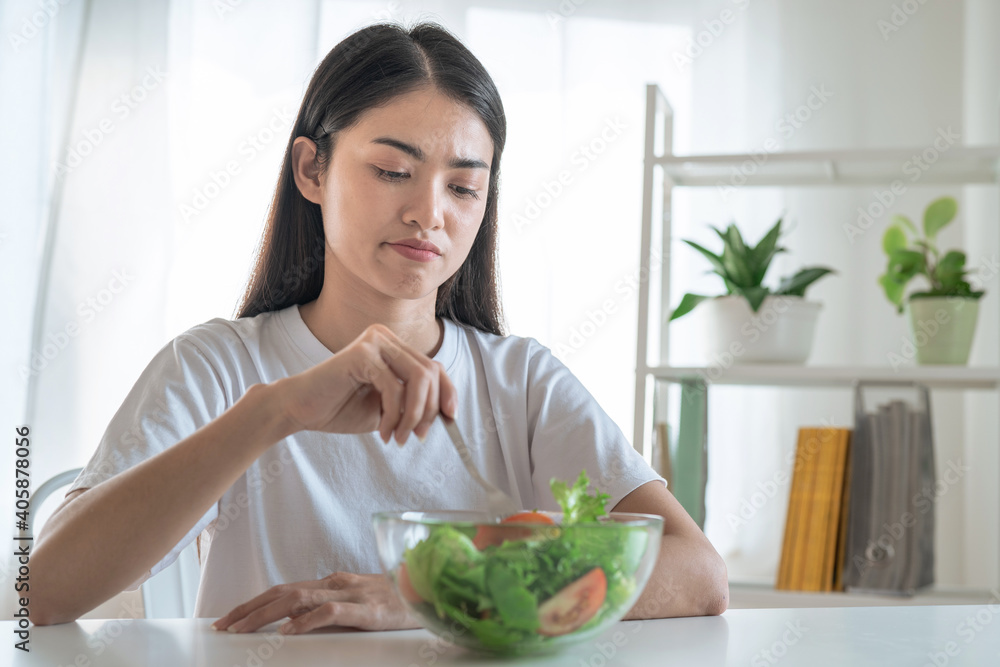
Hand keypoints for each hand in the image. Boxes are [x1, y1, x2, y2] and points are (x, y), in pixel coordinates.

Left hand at [211, 572, 421, 633]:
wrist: (435, 592)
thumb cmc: (399, 601)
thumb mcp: (359, 604)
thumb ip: (329, 609)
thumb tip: (295, 622)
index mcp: (334, 583)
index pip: (284, 589)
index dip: (254, 602)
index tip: (229, 618)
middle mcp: (337, 583)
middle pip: (283, 592)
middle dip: (249, 608)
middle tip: (223, 625)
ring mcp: (353, 594)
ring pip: (299, 599)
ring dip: (265, 614)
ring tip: (242, 629)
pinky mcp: (368, 610)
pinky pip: (331, 612)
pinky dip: (307, 621)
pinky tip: (290, 631)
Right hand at [274, 323, 456, 443]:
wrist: (300, 409)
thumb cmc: (341, 408)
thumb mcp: (388, 408)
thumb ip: (414, 404)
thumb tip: (448, 412)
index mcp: (393, 347)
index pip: (434, 367)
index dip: (447, 393)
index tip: (451, 420)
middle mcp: (385, 338)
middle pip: (430, 373)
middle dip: (429, 410)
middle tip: (414, 437)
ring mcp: (373, 341)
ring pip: (417, 379)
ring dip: (413, 415)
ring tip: (397, 437)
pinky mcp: (361, 353)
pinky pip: (393, 387)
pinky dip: (394, 414)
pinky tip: (382, 431)